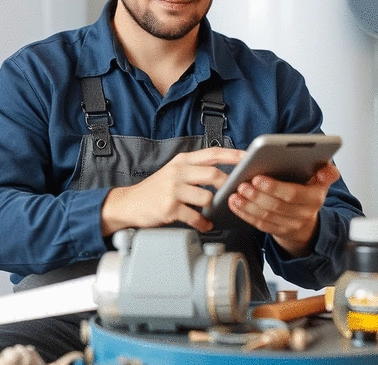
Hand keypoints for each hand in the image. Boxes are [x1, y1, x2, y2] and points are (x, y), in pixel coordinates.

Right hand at [101, 147, 244, 234]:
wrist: (129, 203)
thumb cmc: (156, 189)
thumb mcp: (173, 171)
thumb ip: (195, 170)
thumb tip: (223, 173)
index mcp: (182, 161)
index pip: (212, 153)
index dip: (232, 155)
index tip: (248, 157)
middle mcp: (177, 172)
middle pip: (213, 174)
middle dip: (227, 185)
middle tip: (234, 193)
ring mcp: (173, 190)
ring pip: (206, 197)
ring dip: (213, 207)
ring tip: (212, 211)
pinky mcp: (169, 208)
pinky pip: (195, 216)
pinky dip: (203, 223)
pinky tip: (204, 224)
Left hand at [227, 163, 340, 256]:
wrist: (308, 216)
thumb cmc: (309, 189)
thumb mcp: (321, 177)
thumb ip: (325, 170)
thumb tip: (325, 170)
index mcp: (315, 197)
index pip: (294, 193)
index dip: (274, 187)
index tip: (258, 178)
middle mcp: (305, 213)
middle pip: (277, 206)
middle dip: (257, 195)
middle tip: (242, 184)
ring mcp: (292, 225)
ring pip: (267, 216)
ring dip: (248, 205)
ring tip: (236, 193)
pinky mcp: (279, 231)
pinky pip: (260, 224)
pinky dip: (245, 213)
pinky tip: (235, 203)